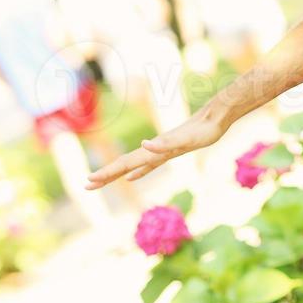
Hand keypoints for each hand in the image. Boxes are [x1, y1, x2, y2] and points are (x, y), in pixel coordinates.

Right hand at [84, 109, 225, 189]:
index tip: (89, 181)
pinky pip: (150, 164)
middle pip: (126, 164)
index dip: (108, 173)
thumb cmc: (204, 129)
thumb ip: (166, 144)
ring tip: (102, 181)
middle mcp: (155, 150)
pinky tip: (133, 177)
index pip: (126, 163)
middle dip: (106, 175)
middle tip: (87, 185)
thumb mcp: (186, 140)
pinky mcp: (172, 151)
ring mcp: (162, 150)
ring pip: (134, 165)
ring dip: (117, 174)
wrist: (216, 116)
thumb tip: (144, 145)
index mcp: (154, 150)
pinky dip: (139, 172)